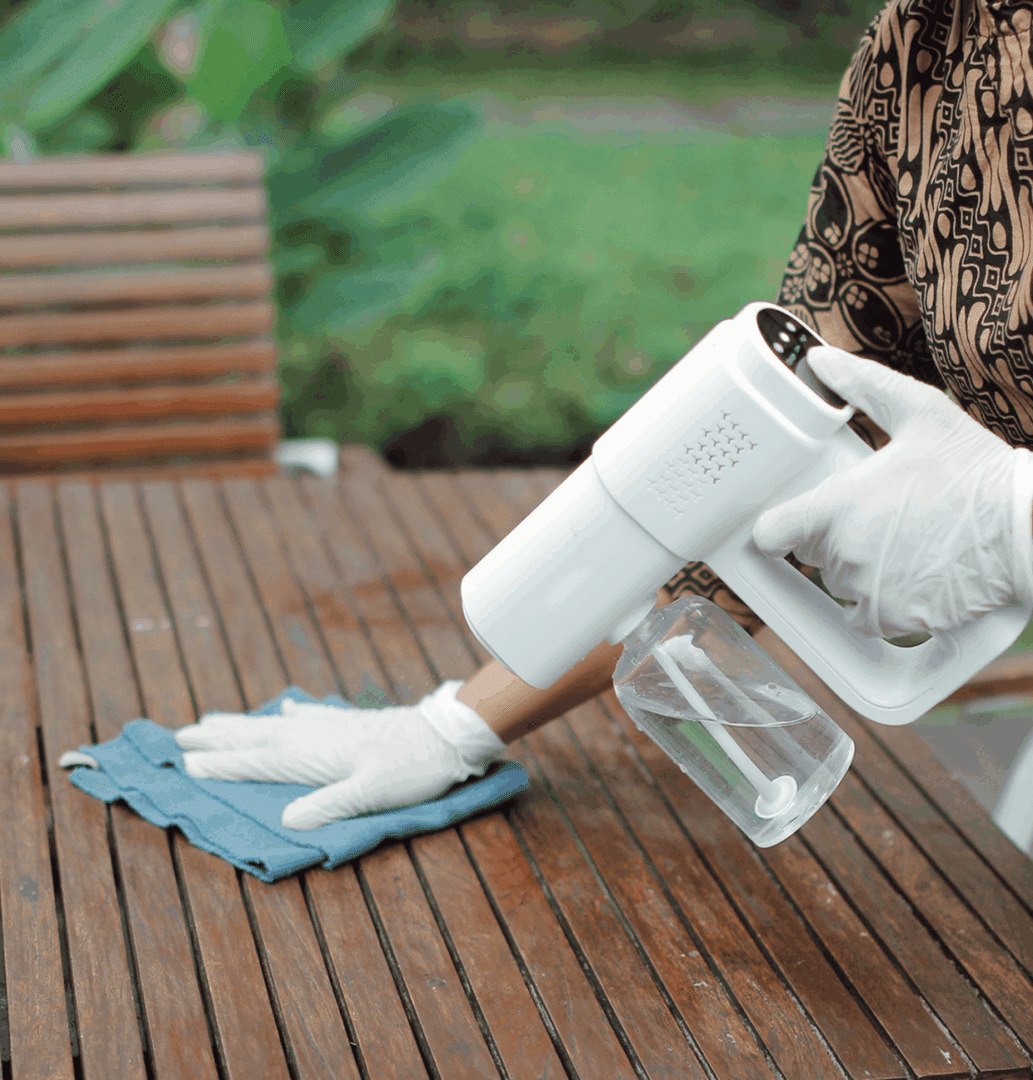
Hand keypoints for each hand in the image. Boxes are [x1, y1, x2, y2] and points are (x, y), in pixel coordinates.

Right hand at [174, 681, 505, 829]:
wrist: (446, 736)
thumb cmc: (412, 769)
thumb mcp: (372, 793)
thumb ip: (330, 805)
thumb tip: (286, 822)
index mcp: (313, 755)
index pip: (257, 760)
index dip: (221, 764)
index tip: (185, 761)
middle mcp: (313, 735)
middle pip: (255, 736)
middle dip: (217, 737)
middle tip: (178, 734)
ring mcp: (329, 726)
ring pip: (274, 723)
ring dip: (242, 723)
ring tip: (211, 719)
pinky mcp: (347, 722)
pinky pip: (305, 716)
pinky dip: (288, 713)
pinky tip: (284, 708)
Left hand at [753, 347, 1032, 637]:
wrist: (1026, 527)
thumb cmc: (976, 472)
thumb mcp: (921, 412)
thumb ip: (864, 385)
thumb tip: (821, 362)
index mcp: (839, 505)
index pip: (772, 531)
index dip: (780, 527)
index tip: (788, 525)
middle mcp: (846, 551)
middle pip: (813, 556)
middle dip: (833, 540)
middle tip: (876, 519)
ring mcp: (869, 587)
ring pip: (840, 586)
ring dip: (859, 572)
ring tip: (900, 545)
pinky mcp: (896, 616)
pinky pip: (866, 617)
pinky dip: (880, 605)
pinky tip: (907, 578)